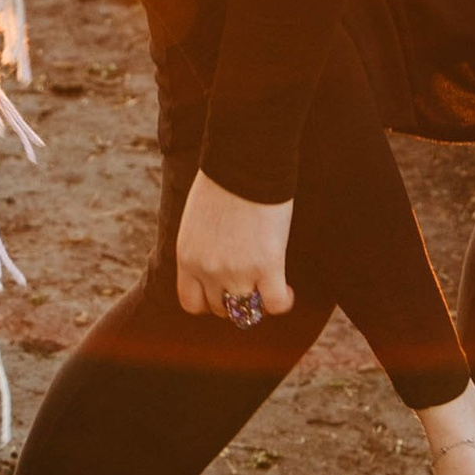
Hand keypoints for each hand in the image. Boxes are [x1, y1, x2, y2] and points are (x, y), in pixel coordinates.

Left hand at [175, 171, 294, 322]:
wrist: (243, 163)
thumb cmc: (222, 181)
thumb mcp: (197, 219)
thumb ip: (201, 244)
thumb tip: (216, 256)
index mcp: (187, 257)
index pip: (191, 303)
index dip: (209, 302)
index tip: (223, 291)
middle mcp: (208, 270)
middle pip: (221, 309)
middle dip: (235, 300)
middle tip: (252, 285)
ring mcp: (237, 271)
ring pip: (247, 311)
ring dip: (259, 303)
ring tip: (273, 288)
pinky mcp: (266, 265)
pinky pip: (275, 303)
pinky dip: (283, 301)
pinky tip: (288, 290)